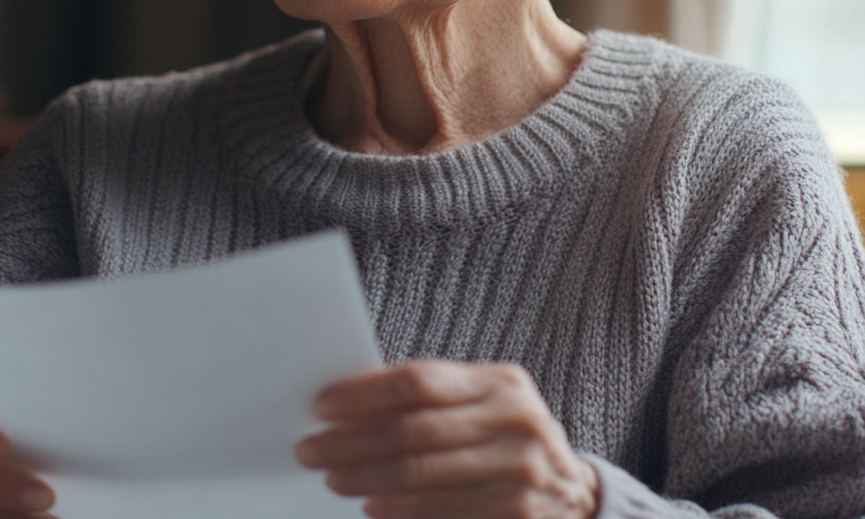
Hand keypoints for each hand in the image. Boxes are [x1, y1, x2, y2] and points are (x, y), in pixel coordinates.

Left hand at [295, 360, 598, 518]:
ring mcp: (519, 472)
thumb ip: (433, 399)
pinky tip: (372, 506)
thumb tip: (350, 406)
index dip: (364, 393)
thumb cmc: (507, 437)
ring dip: (366, 478)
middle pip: (413, 430)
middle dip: (352, 441)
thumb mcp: (485, 403)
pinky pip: (441, 513)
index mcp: (501, 382)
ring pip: (421, 475)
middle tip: (312, 448)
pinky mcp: (515, 515)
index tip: (322, 405)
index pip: (418, 380)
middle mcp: (515, 422)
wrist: (573, 494)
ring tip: (333, 477)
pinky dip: (399, 512)